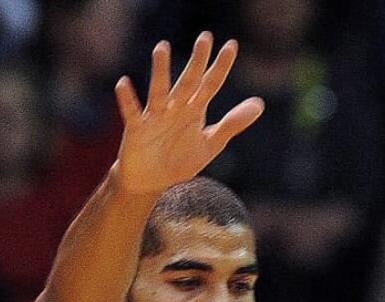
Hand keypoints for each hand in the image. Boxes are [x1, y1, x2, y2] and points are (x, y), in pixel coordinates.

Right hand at [113, 32, 263, 196]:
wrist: (152, 181)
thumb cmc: (180, 159)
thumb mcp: (211, 143)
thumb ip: (232, 123)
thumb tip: (259, 104)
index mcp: (194, 110)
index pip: (210, 85)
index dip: (221, 68)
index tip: (232, 46)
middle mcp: (176, 108)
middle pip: (188, 82)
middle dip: (197, 62)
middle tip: (205, 38)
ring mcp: (156, 116)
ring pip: (159, 91)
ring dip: (161, 71)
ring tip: (162, 48)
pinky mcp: (137, 129)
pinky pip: (133, 112)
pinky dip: (128, 99)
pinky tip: (124, 83)